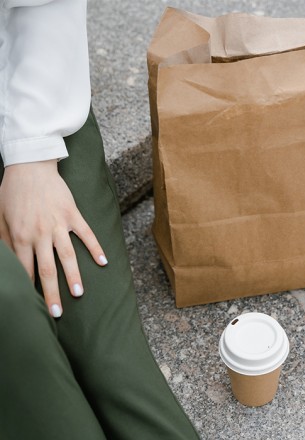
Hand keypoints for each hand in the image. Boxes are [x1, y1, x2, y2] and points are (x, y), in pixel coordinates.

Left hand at [0, 159, 107, 317]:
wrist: (30, 167)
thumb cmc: (12, 192)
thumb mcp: (0, 217)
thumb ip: (3, 240)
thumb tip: (5, 262)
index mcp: (20, 236)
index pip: (25, 269)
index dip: (29, 289)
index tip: (33, 306)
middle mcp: (40, 234)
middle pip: (47, 269)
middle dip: (51, 292)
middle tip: (57, 313)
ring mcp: (59, 224)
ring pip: (67, 255)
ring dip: (74, 276)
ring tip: (79, 294)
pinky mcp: (73, 215)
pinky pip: (86, 234)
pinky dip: (95, 248)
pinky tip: (103, 262)